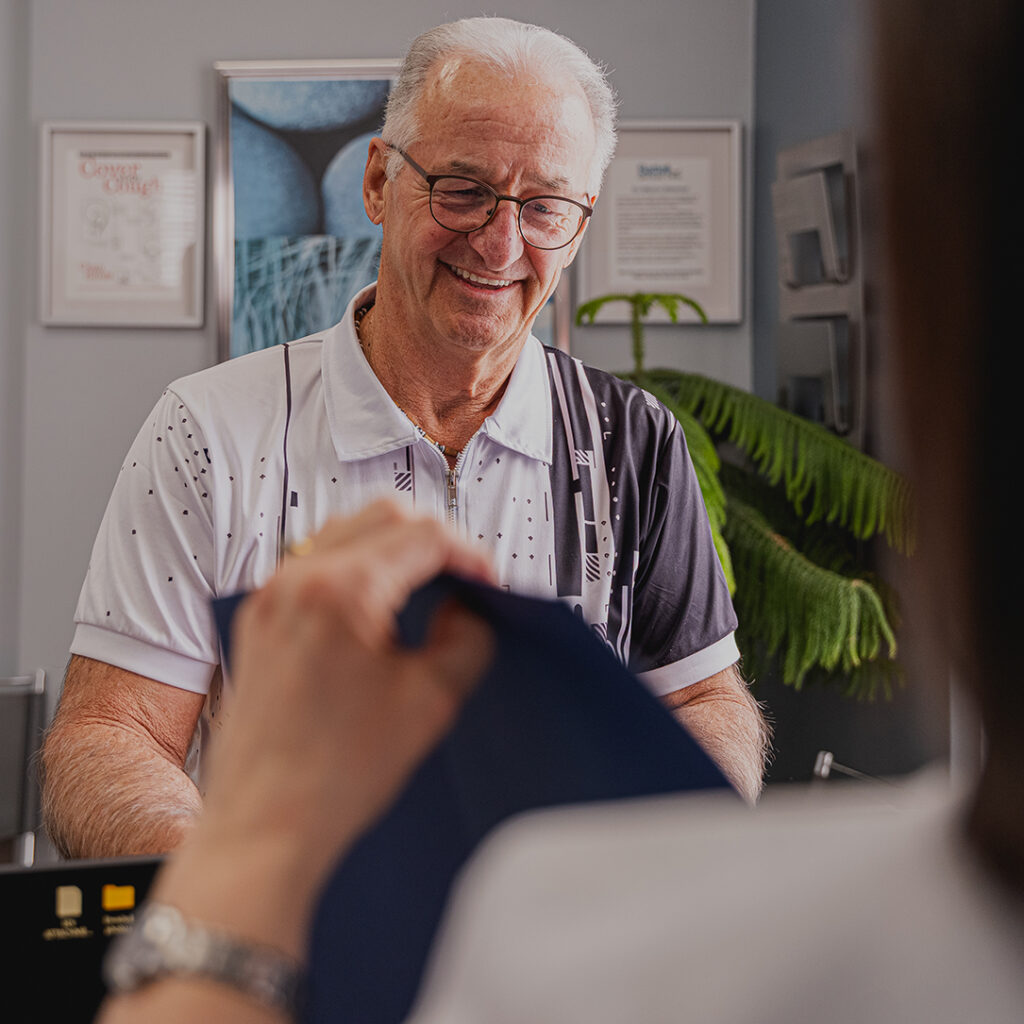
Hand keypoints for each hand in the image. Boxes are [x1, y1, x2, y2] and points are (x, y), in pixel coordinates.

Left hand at [165, 502, 494, 922]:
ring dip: (393, 546)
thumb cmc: (330, 777)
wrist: (263, 824)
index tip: (488, 582)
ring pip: (347, 531)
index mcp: (341, 591)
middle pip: (385, 516)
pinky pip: (315, 563)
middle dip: (434, 539)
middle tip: (463, 578)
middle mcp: (298, 581)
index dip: (471, 555)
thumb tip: (469, 613)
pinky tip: (377, 608)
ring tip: (424, 590)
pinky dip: (356, 567)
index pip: (426, 536)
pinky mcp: (259, 620)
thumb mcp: (430, 702)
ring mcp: (272, 597)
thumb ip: (467, 639)